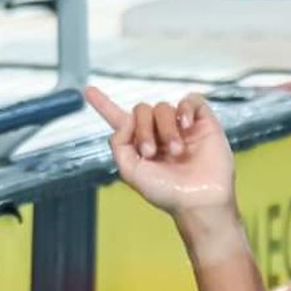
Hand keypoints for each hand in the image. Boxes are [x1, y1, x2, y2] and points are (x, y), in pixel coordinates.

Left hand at [85, 87, 234, 216]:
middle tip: (150, 153)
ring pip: (164, 107)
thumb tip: (127, 120)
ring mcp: (180, 126)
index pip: (118, 119)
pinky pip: (191, 100)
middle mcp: (158, 133)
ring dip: (165, 129)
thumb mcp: (131, 172)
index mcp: (138, 145)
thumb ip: (119, 144)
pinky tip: (185, 125)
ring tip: (175, 152)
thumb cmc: (166, 192)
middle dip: (142, 129)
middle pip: (141, 110)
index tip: (88, 90)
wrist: (198, 200)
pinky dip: (186, 108)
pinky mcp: (202, 122)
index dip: (103, 104)